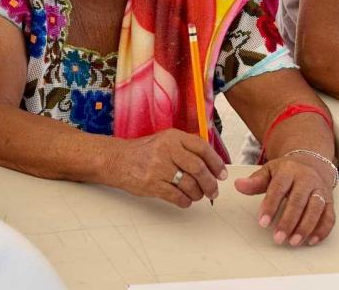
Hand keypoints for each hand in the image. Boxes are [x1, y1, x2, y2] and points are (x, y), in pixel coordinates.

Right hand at [109, 129, 227, 206]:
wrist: (117, 159)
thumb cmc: (143, 151)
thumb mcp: (165, 140)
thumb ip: (186, 148)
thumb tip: (211, 165)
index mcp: (172, 137)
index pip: (202, 147)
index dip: (216, 162)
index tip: (222, 174)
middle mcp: (166, 149)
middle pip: (198, 168)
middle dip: (210, 183)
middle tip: (213, 190)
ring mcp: (158, 167)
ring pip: (189, 185)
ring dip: (198, 194)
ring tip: (197, 195)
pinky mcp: (151, 184)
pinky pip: (176, 196)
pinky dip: (185, 201)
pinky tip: (185, 200)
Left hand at [235, 155, 334, 245]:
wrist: (312, 162)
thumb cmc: (287, 170)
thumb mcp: (269, 171)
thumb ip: (255, 181)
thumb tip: (238, 185)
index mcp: (288, 171)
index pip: (278, 189)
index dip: (270, 206)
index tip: (263, 222)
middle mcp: (307, 179)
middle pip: (298, 202)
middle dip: (288, 222)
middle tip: (277, 237)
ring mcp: (320, 190)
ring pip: (316, 210)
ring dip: (305, 228)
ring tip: (293, 242)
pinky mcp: (330, 201)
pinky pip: (329, 216)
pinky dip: (322, 230)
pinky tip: (311, 240)